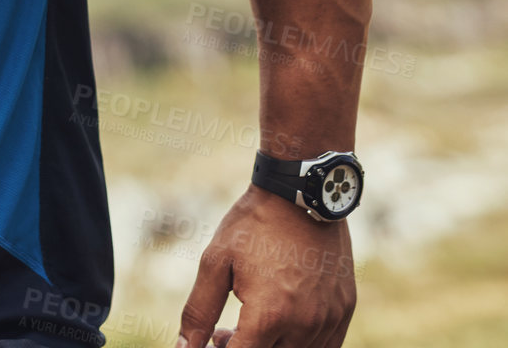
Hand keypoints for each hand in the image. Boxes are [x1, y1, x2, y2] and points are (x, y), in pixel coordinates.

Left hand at [176, 184, 356, 347]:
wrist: (301, 194)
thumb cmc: (254, 225)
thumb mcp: (216, 262)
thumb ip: (199, 310)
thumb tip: (184, 347)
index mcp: (269, 315)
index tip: (213, 340)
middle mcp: (304, 326)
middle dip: (242, 347)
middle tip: (223, 332)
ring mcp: (329, 320)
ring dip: (270, 346)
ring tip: (249, 322)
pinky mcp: (344, 311)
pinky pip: (324, 346)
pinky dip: (299, 342)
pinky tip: (279, 319)